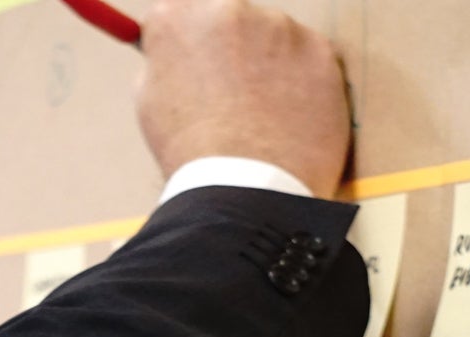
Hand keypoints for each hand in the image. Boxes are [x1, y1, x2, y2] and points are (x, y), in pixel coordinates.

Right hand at [136, 0, 350, 198]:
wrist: (247, 186)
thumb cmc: (192, 152)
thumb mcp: (150, 100)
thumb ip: (165, 62)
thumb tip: (176, 52)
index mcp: (177, 17)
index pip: (183, 11)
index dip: (194, 41)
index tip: (202, 58)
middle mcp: (228, 9)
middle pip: (232, 18)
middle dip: (234, 47)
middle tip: (235, 91)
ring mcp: (279, 27)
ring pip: (275, 38)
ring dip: (271, 63)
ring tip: (264, 116)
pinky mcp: (319, 50)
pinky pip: (309, 59)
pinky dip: (304, 82)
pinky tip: (290, 118)